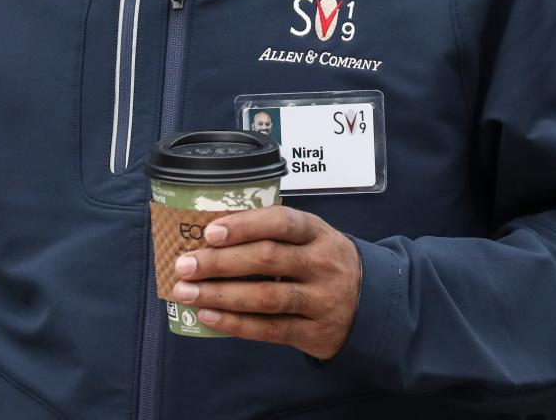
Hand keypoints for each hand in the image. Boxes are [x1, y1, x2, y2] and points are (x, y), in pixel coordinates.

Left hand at [170, 205, 360, 358]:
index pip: (282, 222)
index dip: (246, 226)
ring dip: (220, 295)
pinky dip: (235, 324)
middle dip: (220, 262)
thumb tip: (211, 237)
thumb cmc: (324, 262)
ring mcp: (320, 300)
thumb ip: (274, 235)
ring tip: (187, 292)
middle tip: (184, 264)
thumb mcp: (312, 239)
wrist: (371, 304)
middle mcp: (321, 264)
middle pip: (267, 259)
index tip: (210, 232)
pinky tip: (208, 316)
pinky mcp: (314, 332)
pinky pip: (269, 329)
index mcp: (318, 233)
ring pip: (265, 297)